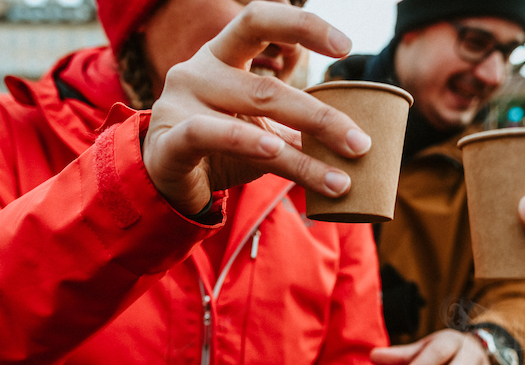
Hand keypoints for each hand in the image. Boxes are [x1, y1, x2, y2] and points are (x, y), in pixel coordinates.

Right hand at [143, 3, 370, 214]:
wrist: (164, 183)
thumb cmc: (218, 148)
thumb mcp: (259, 128)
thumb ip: (296, 124)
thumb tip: (357, 139)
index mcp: (221, 56)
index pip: (259, 21)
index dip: (303, 25)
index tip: (346, 46)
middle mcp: (198, 71)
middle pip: (269, 88)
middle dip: (322, 118)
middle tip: (361, 144)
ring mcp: (180, 103)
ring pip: (252, 118)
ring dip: (303, 153)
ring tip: (340, 177)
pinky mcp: (170, 140)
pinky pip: (212, 136)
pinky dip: (248, 143)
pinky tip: (277, 153)